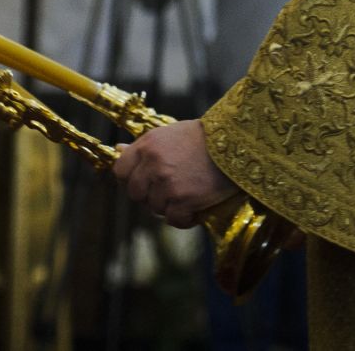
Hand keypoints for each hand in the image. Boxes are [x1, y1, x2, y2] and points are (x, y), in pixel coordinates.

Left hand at [110, 119, 236, 228]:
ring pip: (155, 208)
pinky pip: (174, 220)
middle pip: (135, 193)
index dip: (130, 179)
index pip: (120, 171)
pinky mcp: (184, 200)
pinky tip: (196, 208)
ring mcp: (167, 184)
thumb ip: (143, 147)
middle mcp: (153, 165)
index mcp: (147, 146)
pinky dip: (185, 218)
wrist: (236, 142)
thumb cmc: (203, 137)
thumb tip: (118, 151)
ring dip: (169, 206)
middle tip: (168, 191)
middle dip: (149, 195)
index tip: (144, 182)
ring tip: (187, 195)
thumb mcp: (169, 135)